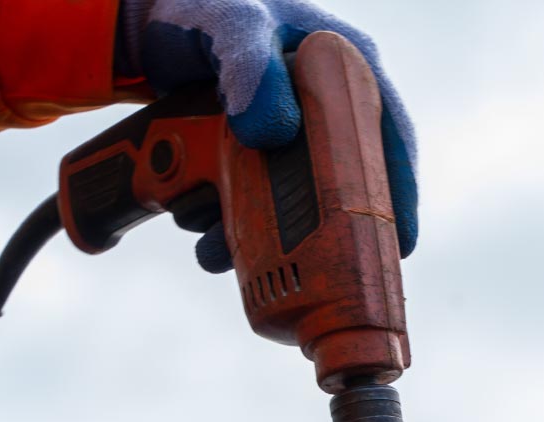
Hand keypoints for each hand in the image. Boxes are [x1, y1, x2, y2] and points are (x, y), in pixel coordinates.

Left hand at [115, 0, 417, 266]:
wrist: (144, 25)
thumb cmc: (198, 7)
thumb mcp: (229, 22)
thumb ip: (248, 65)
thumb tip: (272, 132)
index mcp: (343, 65)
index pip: (390, 137)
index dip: (399, 195)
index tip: (399, 245)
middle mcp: (323, 106)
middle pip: (343, 185)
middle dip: (319, 234)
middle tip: (309, 273)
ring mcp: (286, 136)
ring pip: (291, 206)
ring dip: (262, 239)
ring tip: (225, 252)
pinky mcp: (251, 158)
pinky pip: (254, 206)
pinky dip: (232, 230)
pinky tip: (209, 242)